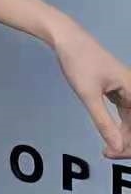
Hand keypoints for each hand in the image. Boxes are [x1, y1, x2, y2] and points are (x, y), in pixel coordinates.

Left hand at [52, 20, 130, 158]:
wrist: (68, 39)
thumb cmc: (78, 62)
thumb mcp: (88, 95)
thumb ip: (103, 122)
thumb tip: (116, 146)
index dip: (130, 145)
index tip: (113, 153)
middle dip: (128, 144)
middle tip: (106, 154)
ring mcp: (129, 90)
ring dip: (124, 137)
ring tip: (106, 150)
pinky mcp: (119, 90)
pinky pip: (127, 114)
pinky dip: (120, 127)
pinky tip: (109, 136)